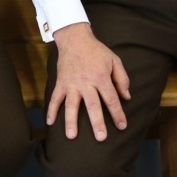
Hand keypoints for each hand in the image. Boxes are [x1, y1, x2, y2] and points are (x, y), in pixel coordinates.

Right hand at [47, 23, 129, 141]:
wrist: (75, 39)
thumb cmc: (97, 51)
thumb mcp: (114, 61)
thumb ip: (122, 79)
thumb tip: (126, 97)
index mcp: (101, 77)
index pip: (111, 99)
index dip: (117, 113)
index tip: (122, 126)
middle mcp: (86, 83)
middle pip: (92, 106)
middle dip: (97, 122)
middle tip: (101, 138)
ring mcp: (71, 84)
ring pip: (71, 105)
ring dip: (71, 121)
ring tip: (71, 136)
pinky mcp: (61, 83)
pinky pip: (55, 98)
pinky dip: (51, 110)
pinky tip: (50, 123)